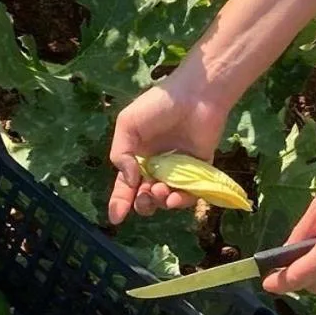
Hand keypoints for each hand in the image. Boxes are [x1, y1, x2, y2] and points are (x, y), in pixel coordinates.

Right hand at [107, 71, 232, 224]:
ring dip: (161, 202)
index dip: (119, 202)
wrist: (195, 96)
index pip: (125, 185)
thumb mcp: (127, 124)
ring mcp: (178, 170)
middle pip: (145, 196)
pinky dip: (181, 200)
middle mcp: (156, 165)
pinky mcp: (199, 171)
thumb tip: (129, 181)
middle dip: (142, 203)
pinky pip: (190, 194)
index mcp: (137, 155)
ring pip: (166, 199)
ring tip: (161, 192)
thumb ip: (120, 154)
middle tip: (145, 197)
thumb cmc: (158, 105)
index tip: (116, 218)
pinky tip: (175, 197)